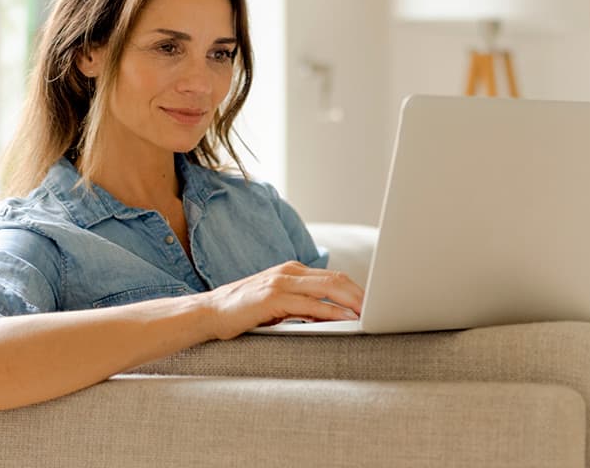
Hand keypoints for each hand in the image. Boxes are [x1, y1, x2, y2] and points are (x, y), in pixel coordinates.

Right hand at [201, 262, 364, 339]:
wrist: (209, 312)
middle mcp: (290, 272)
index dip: (356, 289)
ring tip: (370, 314)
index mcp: (292, 270)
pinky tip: (345, 319)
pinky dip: (332, 312)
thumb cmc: (244, 312)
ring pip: (328, 288)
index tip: (373, 304)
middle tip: (381, 309)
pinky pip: (310, 304)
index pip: (333, 276)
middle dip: (361, 294)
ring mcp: (282, 282)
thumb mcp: (278, 304)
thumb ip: (302, 305)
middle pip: (336, 279)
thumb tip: (332, 316)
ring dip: (352, 301)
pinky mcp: (274, 298)